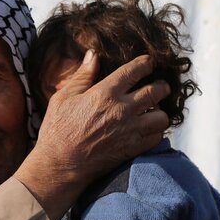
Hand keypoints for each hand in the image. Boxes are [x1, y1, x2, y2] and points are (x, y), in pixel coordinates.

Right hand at [15, 52, 169, 219]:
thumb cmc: (58, 130)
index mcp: (105, 93)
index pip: (134, 70)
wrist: (60, 165)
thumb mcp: (64, 97)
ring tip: (152, 111)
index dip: (146, 63)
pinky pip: (157, 137)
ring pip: (162, 116)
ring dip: (159, 112)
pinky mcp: (132, 149)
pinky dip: (155, 132)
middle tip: (160, 87)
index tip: (149, 62)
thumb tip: (93, 55)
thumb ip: (83, 75)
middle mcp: (122, 110)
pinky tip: (147, 130)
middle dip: (161, 86)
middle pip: (156, 91)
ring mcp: (130, 131)